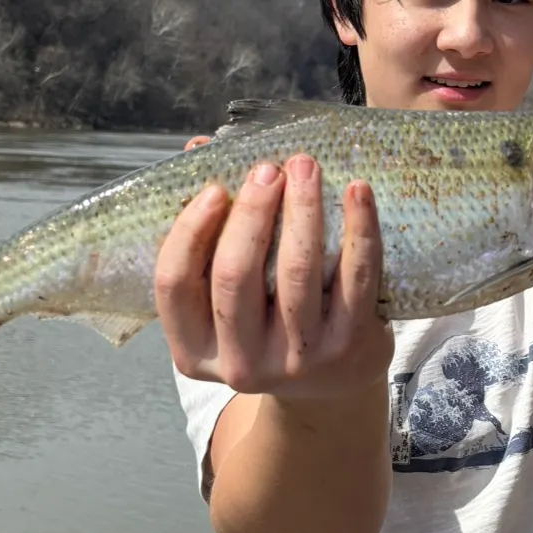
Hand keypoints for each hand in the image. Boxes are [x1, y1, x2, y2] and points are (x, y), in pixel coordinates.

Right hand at [154, 154, 393, 398]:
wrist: (332, 383)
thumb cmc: (267, 322)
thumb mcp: (228, 296)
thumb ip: (208, 230)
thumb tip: (200, 149)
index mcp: (194, 349)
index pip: (174, 284)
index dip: (190, 230)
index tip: (215, 188)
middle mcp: (240, 363)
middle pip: (234, 275)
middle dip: (251, 212)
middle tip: (268, 169)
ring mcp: (297, 359)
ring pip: (294, 271)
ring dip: (302, 208)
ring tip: (306, 166)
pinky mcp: (348, 346)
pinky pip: (355, 277)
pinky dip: (359, 228)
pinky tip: (358, 191)